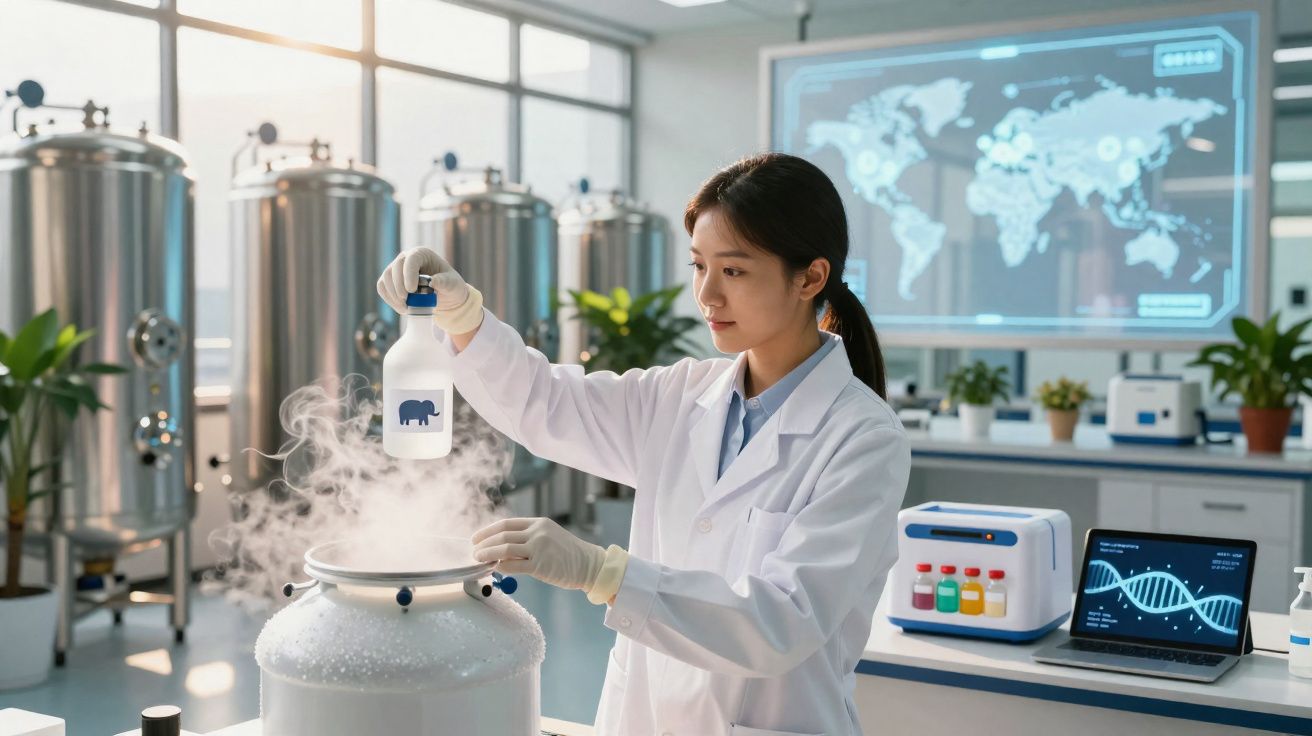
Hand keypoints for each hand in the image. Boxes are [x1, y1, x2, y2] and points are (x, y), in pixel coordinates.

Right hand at [376, 247, 469, 315]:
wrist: (445, 296)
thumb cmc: (450, 286)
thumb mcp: (453, 284)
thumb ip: (445, 282)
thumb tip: (433, 282)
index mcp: (423, 254)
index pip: (411, 259)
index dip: (408, 273)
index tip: (411, 290)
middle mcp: (407, 258)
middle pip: (395, 268)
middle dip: (398, 286)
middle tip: (406, 301)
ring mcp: (396, 268)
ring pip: (386, 277)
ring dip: (392, 294)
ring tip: (405, 307)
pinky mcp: (390, 280)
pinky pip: (382, 287)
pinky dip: (388, 298)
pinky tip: (399, 307)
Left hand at [472, 517, 604, 590]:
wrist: (589, 565)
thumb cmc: (568, 554)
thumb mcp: (549, 536)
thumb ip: (529, 538)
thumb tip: (503, 546)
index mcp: (539, 523)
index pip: (507, 524)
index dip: (488, 531)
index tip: (476, 538)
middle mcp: (538, 532)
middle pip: (503, 535)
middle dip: (484, 543)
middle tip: (474, 551)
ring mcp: (539, 548)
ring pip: (505, 549)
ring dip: (488, 554)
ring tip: (479, 559)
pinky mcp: (540, 565)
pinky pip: (514, 565)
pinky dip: (501, 566)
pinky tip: (495, 568)